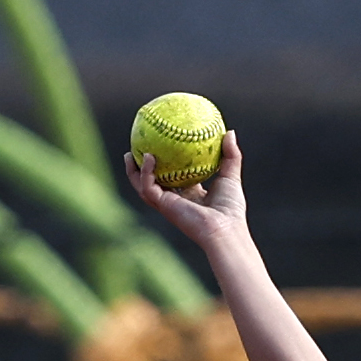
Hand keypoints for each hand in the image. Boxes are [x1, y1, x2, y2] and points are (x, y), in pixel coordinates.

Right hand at [123, 130, 246, 247]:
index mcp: (191, 196)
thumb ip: (231, 156)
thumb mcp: (231, 177)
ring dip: (133, 173)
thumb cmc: (231, 209)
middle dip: (142, 169)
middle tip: (138, 149)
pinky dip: (146, 173)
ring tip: (128, 155)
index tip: (164, 149)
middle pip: (153, 184)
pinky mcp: (164, 206)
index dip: (167, 165)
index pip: (174, 179)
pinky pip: (148, 187)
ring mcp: (168, 205)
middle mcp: (177, 201)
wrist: (224, 229)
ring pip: (143, 188)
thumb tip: (230, 132)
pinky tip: (149, 157)